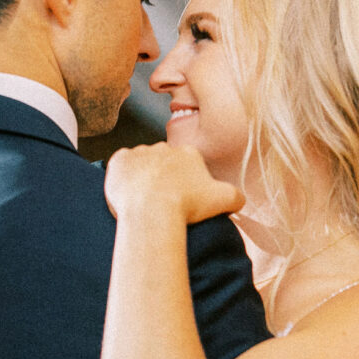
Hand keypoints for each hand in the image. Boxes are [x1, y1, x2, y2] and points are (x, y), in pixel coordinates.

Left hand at [104, 143, 243, 224]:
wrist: (153, 211)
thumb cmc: (188, 206)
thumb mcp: (224, 201)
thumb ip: (235, 196)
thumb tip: (239, 199)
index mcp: (189, 153)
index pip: (186, 165)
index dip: (184, 183)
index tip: (180, 199)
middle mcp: (164, 147)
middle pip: (163, 162)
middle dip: (163, 178)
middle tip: (161, 202)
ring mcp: (140, 152)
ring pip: (141, 163)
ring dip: (142, 178)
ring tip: (143, 202)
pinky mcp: (119, 160)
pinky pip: (120, 166)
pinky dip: (122, 177)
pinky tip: (127, 193)